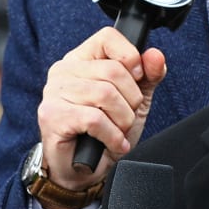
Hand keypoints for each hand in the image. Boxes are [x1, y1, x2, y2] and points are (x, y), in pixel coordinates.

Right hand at [36, 28, 165, 189]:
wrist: (83, 169)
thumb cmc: (105, 132)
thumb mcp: (134, 101)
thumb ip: (148, 76)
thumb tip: (155, 55)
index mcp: (83, 59)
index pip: (108, 38)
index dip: (130, 58)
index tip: (137, 80)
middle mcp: (64, 70)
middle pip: (113, 70)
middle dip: (131, 100)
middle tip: (125, 117)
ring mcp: (54, 91)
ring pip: (106, 95)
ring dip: (123, 120)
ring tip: (118, 131)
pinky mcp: (52, 115)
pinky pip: (95, 119)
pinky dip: (112, 136)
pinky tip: (113, 143)